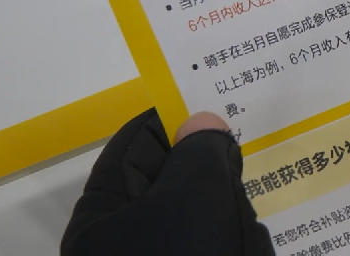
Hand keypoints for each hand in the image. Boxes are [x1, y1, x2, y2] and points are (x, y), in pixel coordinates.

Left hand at [62, 110, 273, 255]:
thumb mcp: (195, 199)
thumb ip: (201, 152)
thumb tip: (200, 120)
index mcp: (101, 218)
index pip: (137, 144)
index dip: (179, 121)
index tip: (225, 106)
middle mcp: (120, 246)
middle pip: (175, 184)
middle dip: (217, 183)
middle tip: (243, 182)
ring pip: (204, 224)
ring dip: (235, 227)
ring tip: (243, 243)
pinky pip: (218, 249)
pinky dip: (238, 249)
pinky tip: (248, 251)